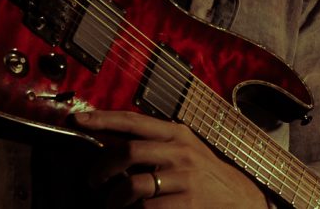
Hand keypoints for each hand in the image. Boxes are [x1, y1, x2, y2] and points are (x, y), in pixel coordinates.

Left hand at [73, 110, 268, 208]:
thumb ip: (153, 144)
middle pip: (128, 151)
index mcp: (176, 133)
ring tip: (112, 204)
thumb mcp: (184, 150)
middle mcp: (180, 151)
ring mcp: (185, 178)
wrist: (241, 199)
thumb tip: (111, 142)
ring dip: (114, 198)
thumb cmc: (204, 175)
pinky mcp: (187, 204)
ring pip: (133, 185)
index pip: (133, 120)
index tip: (78, 120)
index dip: (103, 119)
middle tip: (93, 180)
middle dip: (101, 167)